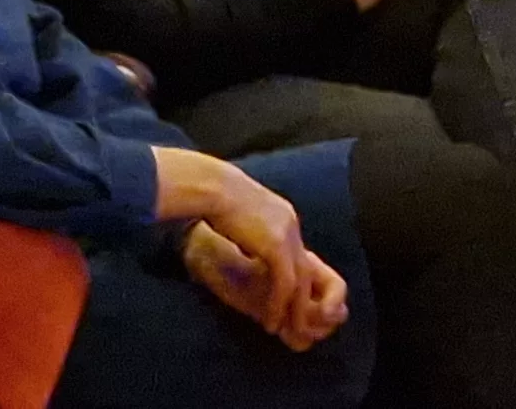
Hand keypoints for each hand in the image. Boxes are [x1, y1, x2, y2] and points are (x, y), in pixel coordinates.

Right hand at [156, 150, 350, 350]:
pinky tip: (271, 320)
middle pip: (304, 270)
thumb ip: (250, 230)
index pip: (296, 255)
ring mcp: (286, 234)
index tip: (284, 301)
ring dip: (293, 309)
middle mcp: (291, 224)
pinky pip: (285, 283)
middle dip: (300, 300)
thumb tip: (244, 244)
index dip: (291, 281)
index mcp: (283, 216)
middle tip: (294, 324)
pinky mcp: (276, 246)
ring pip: (299, 281)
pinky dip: (280, 304)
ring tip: (283, 329)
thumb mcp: (240, 213)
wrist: (211, 186)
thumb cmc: (214, 195)